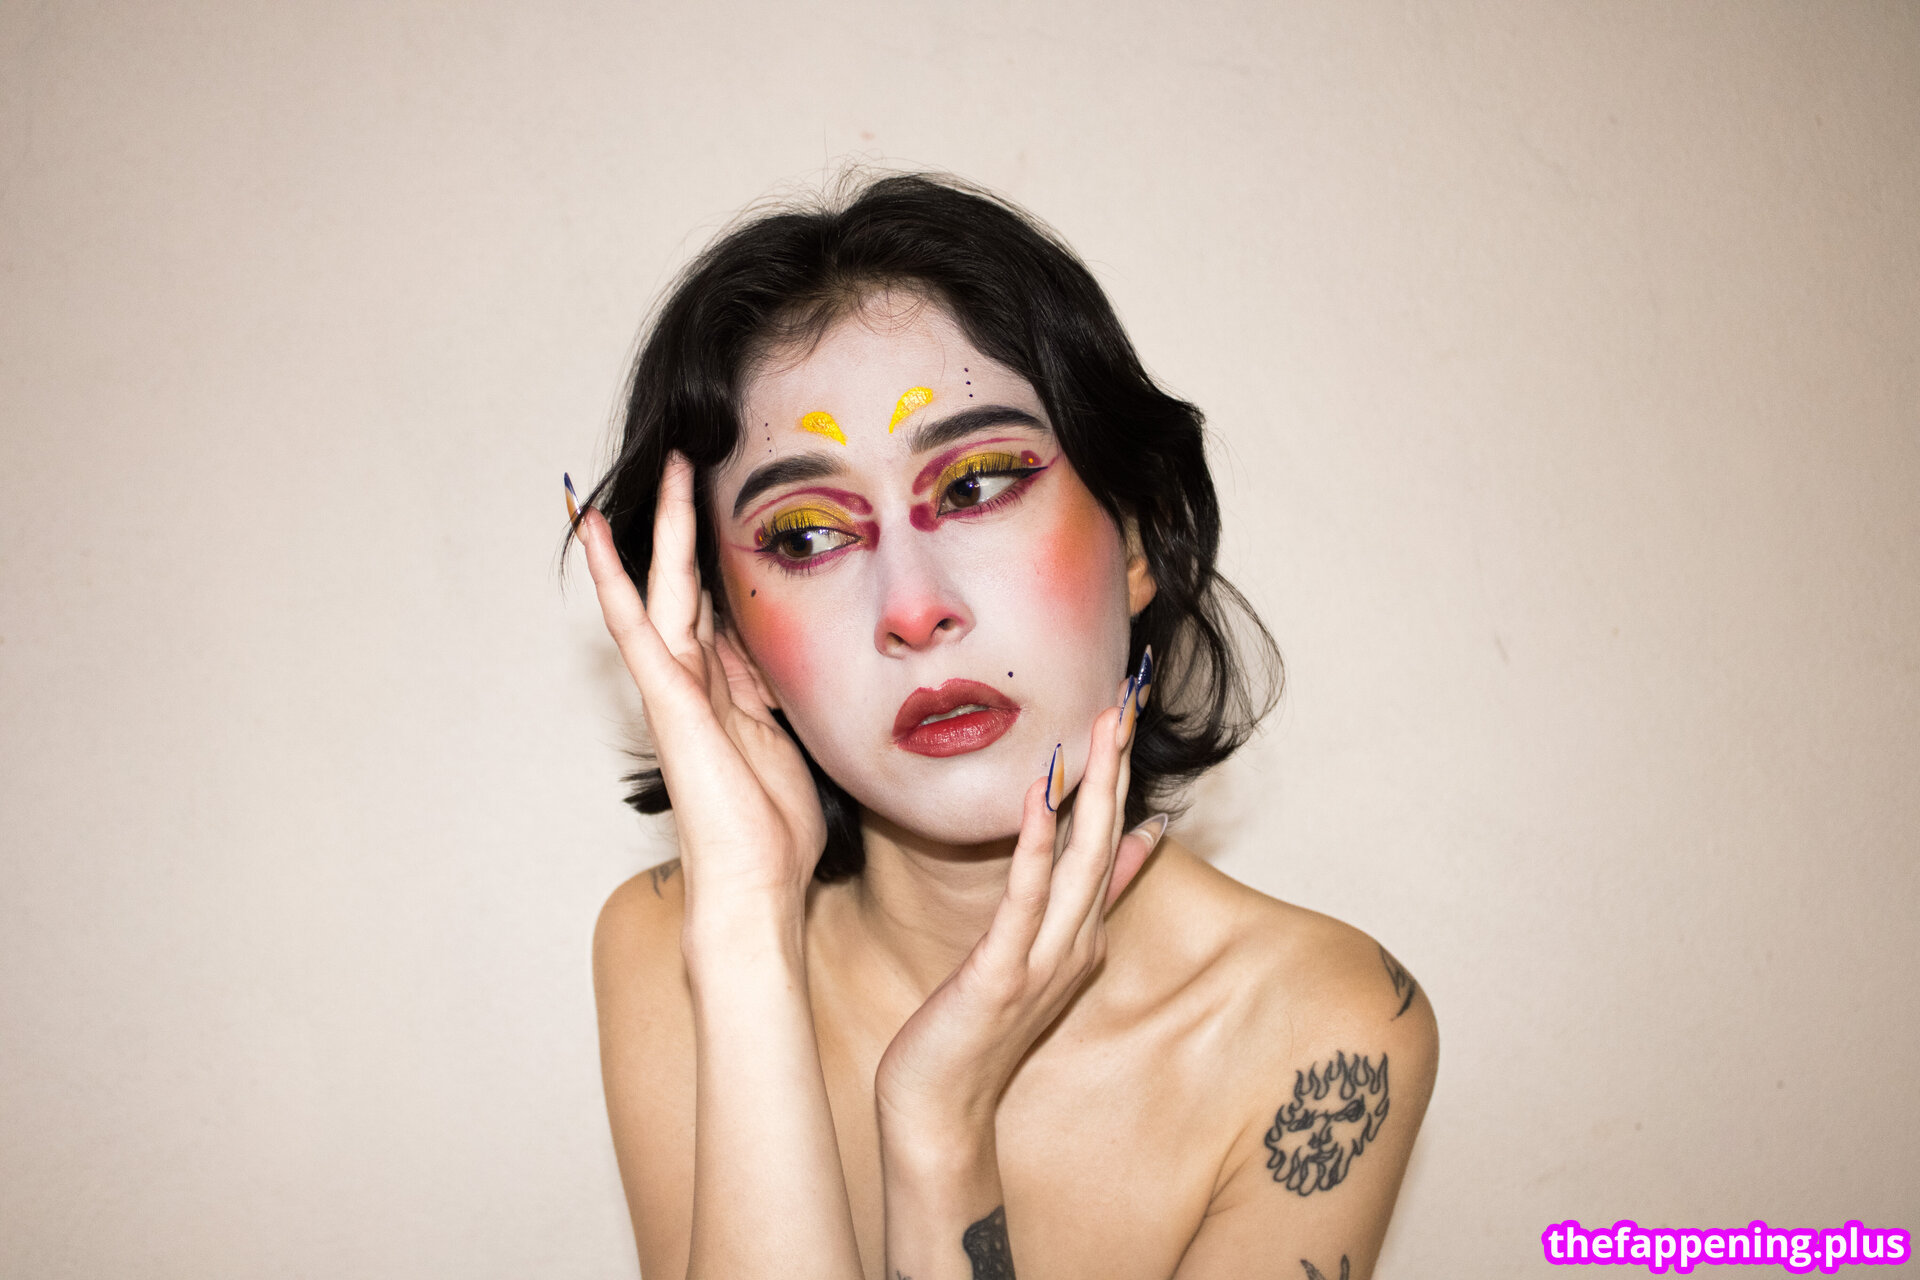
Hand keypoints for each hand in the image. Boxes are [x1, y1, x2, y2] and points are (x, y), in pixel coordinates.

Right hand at [576, 454, 826, 918]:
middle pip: (688, 588)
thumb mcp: (790, 741)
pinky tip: (593, 530)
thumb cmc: (776, 833)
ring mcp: (675, 690)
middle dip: (688, 526)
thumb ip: (776, 695)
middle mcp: (695, 684)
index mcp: (727, 692)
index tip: (723, 511)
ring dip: (661, 529)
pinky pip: (636, 626)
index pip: (716, 609)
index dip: (716, 561)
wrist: (756, 887)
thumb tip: (773, 654)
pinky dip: (613, 576)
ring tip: (663, 468)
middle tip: (688, 463)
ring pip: (663, 591)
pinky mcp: (667, 701)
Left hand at [872, 664, 1167, 1140]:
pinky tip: (1037, 795)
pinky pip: (1024, 897)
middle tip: (1127, 693)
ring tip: (1101, 725)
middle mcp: (1075, 940)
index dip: (1119, 771)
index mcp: (1081, 932)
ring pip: (1081, 859)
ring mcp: (1043, 958)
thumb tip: (1141, 840)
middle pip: (1107, 836)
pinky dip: (1035, 843)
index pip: (1110, 836)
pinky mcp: (1002, 973)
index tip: (1126, 708)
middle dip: (1117, 763)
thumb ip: (1090, 899)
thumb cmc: (976, 1029)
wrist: (941, 1110)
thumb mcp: (1039, 954)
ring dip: (1093, 788)